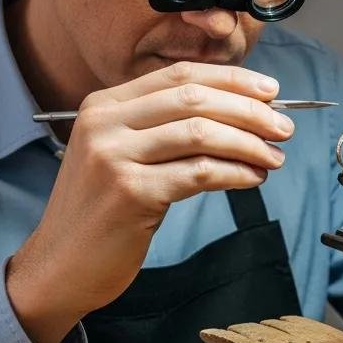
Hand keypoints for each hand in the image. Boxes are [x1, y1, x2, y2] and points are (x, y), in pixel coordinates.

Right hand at [6, 61, 293, 342]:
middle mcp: (105, 122)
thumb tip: (244, 112)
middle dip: (250, 111)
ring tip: (274, 157)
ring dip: (249, 143)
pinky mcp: (131, 193)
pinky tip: (253, 179)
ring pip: (202, 132)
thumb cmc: (102, 211)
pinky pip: (200, 173)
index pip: (181, 75)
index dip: (233, 79)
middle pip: (196, 99)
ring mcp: (114, 157)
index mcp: (105, 104)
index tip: (270, 90)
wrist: (58, 266)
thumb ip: (169, 128)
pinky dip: (235, 173)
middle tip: (284, 127)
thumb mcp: (124, 154)